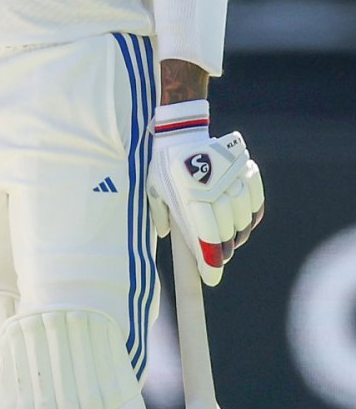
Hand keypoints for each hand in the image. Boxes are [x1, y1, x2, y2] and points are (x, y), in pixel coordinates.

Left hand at [147, 103, 263, 285]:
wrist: (181, 130)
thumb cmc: (163, 165)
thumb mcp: (154, 190)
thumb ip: (160, 215)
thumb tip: (167, 236)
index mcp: (186, 192)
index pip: (205, 233)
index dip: (210, 259)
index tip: (211, 278)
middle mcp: (212, 184)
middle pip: (226, 227)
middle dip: (222, 250)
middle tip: (218, 259)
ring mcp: (230, 173)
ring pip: (243, 214)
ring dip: (238, 233)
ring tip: (231, 241)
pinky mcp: (243, 165)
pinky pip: (255, 195)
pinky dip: (253, 212)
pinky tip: (245, 222)